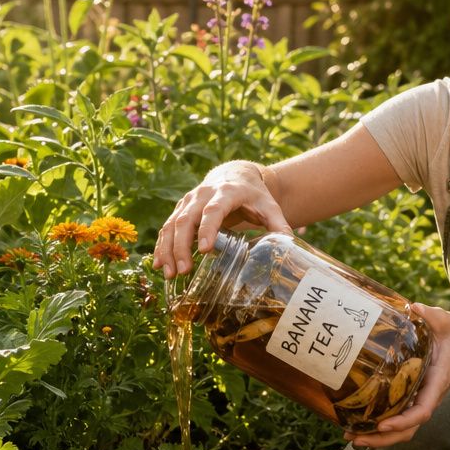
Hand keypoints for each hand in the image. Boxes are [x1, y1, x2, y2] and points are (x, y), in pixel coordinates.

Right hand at [152, 161, 292, 277]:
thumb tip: (290, 243)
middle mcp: (202, 194)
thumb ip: (278, 224)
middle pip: (186, 219)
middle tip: (183, 270)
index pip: (213, 210)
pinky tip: (159, 265)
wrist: (234, 175)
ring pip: (172, 224)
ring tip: (168, 274)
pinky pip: (166, 227)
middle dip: (182, 245)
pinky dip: (161, 246)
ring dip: (168, 249)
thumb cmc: (254, 195)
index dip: (207, 228)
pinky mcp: (180, 209)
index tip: (205, 249)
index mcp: (226, 192)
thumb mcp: (269, 206)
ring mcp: (188, 201)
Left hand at [344, 302, 449, 447]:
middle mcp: (428, 396)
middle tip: (355, 437)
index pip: (423, 410)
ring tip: (351, 435)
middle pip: (408, 429)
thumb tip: (414, 308)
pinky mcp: (414, 397)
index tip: (383, 425)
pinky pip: (398, 418)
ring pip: (403, 429)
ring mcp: (421, 399)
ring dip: (378, 437)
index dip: (403, 421)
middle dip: (382, 438)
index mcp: (437, 381)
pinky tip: (359, 424)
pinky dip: (380, 426)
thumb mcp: (446, 321)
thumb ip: (431, 315)